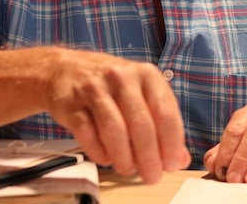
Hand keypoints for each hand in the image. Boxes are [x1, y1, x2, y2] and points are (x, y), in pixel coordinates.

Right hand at [42, 48, 190, 183]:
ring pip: (114, 130)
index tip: (172, 165)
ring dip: (124, 157)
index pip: (165, 112)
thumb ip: (163, 122)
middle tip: (152, 176)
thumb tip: (180, 158)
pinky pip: (88, 134)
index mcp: (147, 74)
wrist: (66, 70)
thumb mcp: (142, 93)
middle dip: (149, 156)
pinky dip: (100, 152)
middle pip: (141, 124)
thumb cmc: (113, 86)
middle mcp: (122, 78)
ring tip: (129, 170)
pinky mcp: (71, 104)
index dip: (171, 143)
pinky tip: (107, 160)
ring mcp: (95, 89)